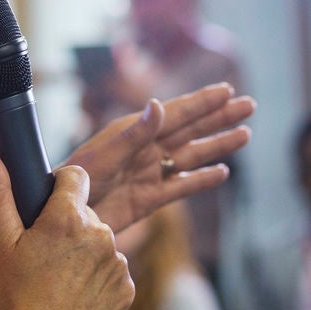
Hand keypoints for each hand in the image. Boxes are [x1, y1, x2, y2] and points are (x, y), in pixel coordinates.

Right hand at [0, 149, 133, 309]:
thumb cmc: (12, 299)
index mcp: (68, 218)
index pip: (75, 177)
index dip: (58, 189)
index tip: (44, 213)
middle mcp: (101, 235)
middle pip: (86, 214)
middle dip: (68, 229)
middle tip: (42, 259)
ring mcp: (118, 264)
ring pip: (100, 244)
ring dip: (83, 256)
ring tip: (56, 284)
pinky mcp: (127, 291)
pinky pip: (112, 273)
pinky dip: (96, 281)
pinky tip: (73, 299)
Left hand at [64, 83, 255, 233]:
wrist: (60, 219)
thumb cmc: (74, 182)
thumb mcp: (105, 156)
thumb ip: (135, 134)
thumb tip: (160, 105)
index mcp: (133, 132)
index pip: (176, 113)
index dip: (203, 102)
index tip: (228, 90)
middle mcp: (145, 149)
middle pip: (191, 129)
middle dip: (220, 117)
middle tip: (250, 104)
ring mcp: (149, 173)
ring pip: (192, 156)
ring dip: (217, 145)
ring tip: (245, 134)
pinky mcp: (149, 200)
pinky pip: (181, 187)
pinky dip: (202, 180)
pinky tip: (221, 173)